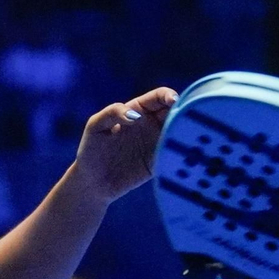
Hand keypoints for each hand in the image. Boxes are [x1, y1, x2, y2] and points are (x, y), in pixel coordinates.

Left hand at [72, 87, 179, 202]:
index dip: (169, 95)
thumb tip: (137, 116)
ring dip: (187, 133)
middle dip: (184, 113)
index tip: (173, 101)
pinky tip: (182, 154)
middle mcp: (153, 125)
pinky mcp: (161, 163)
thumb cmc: (91, 150)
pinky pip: (176, 156)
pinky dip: (182, 153)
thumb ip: (113, 113)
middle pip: (176, 113)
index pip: (160, 97)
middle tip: (184, 120)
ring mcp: (159, 144)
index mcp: (139, 111)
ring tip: (187, 136)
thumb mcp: (95, 126)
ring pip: (180, 133)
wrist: (92, 183)